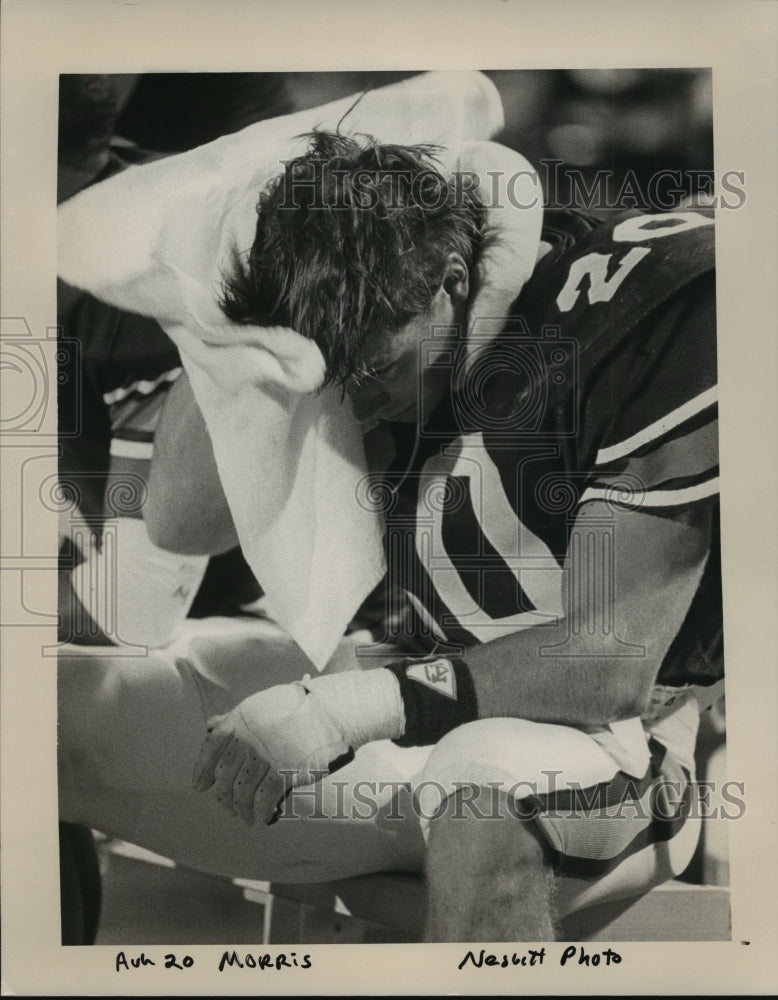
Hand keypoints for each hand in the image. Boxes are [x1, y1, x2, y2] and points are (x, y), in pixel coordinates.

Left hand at [192, 669, 403, 825]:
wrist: (331, 710)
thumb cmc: (299, 707)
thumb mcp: (261, 705)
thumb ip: (235, 718)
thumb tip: (210, 726)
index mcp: (240, 720)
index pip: (210, 748)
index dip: (202, 769)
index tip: (199, 786)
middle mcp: (248, 740)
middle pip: (225, 776)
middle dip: (223, 796)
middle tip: (227, 807)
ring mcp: (265, 757)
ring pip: (242, 793)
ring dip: (241, 810)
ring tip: (245, 817)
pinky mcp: (284, 773)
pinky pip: (264, 801)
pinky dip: (261, 813)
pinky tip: (263, 819)